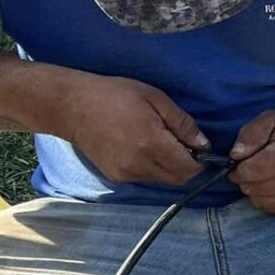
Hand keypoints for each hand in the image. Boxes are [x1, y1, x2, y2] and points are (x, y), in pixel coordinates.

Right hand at [60, 73, 208, 185]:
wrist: (71, 106)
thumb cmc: (114, 94)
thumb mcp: (154, 98)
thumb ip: (182, 123)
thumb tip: (204, 144)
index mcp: (152, 143)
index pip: (190, 167)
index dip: (201, 160)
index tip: (198, 146)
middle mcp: (141, 164)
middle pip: (179, 179)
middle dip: (188, 166)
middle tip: (181, 145)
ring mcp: (127, 174)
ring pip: (163, 180)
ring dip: (169, 167)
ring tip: (160, 144)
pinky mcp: (116, 177)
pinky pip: (145, 178)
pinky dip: (152, 168)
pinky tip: (141, 148)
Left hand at [229, 108, 274, 214]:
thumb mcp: (271, 118)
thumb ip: (251, 134)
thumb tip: (235, 155)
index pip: (252, 172)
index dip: (238, 168)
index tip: (238, 161)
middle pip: (254, 189)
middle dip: (246, 179)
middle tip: (252, 165)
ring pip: (261, 202)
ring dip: (255, 189)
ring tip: (265, 173)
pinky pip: (272, 208)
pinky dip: (267, 197)